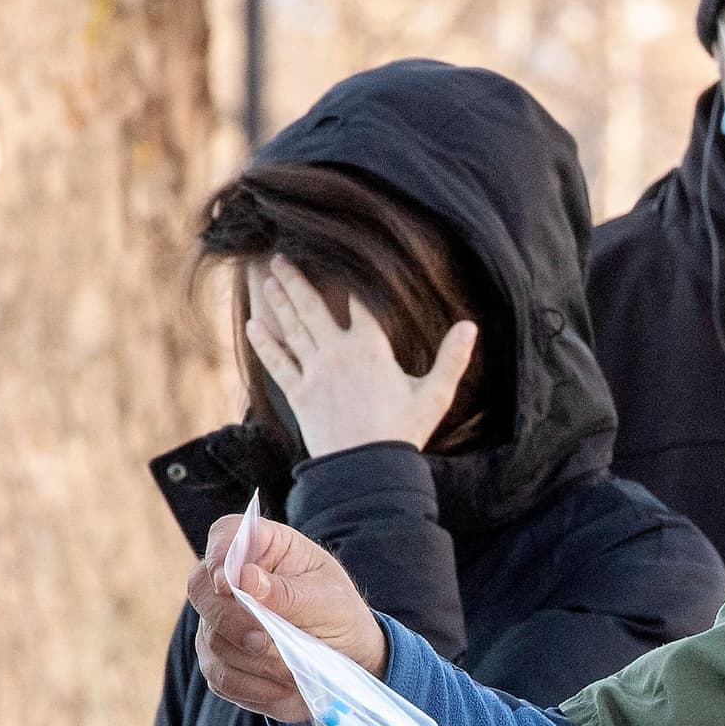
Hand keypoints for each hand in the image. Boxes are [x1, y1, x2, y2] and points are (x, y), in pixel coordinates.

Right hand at [188, 509, 383, 722]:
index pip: (226, 534)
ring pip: (212, 639)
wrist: (349, 660)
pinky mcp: (219, 660)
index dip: (219, 555)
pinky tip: (284, 687)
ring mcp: (218, 621)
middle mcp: (231, 581)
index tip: (228, 583)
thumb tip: (245, 578)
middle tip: (263, 640)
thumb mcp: (329, 601)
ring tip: (294, 669)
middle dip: (231, 620)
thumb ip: (288, 593)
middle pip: (200, 589)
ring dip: (255, 661)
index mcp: (263, 547)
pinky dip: (254, 687)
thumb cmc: (339, 616)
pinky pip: (221, 676)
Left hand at [248, 256, 476, 458]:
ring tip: (269, 281)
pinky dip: (264, 343)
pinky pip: (277, 362)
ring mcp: (314, 372)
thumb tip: (470, 326)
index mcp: (371, 348)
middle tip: (281, 258)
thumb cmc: (405, 432)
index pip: (358, 304)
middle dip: (296, 280)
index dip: (348, 280)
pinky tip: (253, 326)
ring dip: (279, 302)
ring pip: (292, 328)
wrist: (368, 467)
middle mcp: (337, 352)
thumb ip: (452, 359)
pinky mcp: (299, 393)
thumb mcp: (436, 395)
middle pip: (312, 307)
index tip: (335, 259)